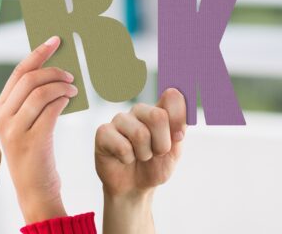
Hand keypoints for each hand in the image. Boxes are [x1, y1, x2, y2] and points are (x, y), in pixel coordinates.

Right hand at [0, 35, 76, 223]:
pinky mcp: (33, 140)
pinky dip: (63, 99)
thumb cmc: (36, 153)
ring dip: (62, 85)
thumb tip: (55, 71)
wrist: (34, 190)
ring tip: (73, 88)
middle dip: (53, 70)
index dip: (38, 53)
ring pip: (41, 92)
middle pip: (29, 78)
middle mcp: (2, 116)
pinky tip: (71, 99)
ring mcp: (15, 129)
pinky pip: (51, 108)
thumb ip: (33, 100)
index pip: (19, 72)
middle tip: (70, 73)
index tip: (55, 41)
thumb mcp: (26, 124)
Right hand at [95, 88, 186, 233]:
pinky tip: (123, 158)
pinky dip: (127, 159)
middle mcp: (138, 111)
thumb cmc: (155, 166)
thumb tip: (174, 94)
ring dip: (144, 154)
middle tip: (156, 153)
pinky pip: (122, 146)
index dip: (179, 119)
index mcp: (158, 110)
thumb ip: (178, 124)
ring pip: (140, 133)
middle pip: (157, 116)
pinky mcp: (103, 132)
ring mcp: (119, 120)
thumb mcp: (174, 149)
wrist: (135, 188)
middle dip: (161, 144)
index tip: (178, 137)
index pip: (172, 97)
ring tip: (139, 156)